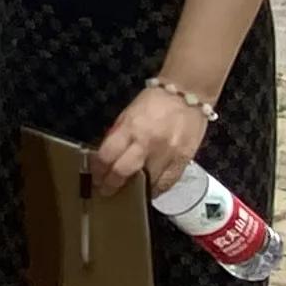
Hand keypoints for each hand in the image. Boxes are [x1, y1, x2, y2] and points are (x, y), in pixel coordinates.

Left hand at [86, 85, 206, 200]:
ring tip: (128, 191)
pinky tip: (149, 189)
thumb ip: (118, 135)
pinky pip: (166, 184)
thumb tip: (106, 157)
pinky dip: (155, 189)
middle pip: (122, 172)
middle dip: (111, 185)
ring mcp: (167, 154)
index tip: (97, 176)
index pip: (107, 155)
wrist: (188, 94)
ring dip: (134, 190)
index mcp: (130, 127)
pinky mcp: (183, 161)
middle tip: (106, 189)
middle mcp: (147, 143)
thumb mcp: (129, 114)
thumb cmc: (155, 102)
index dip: (98, 170)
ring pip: (145, 184)